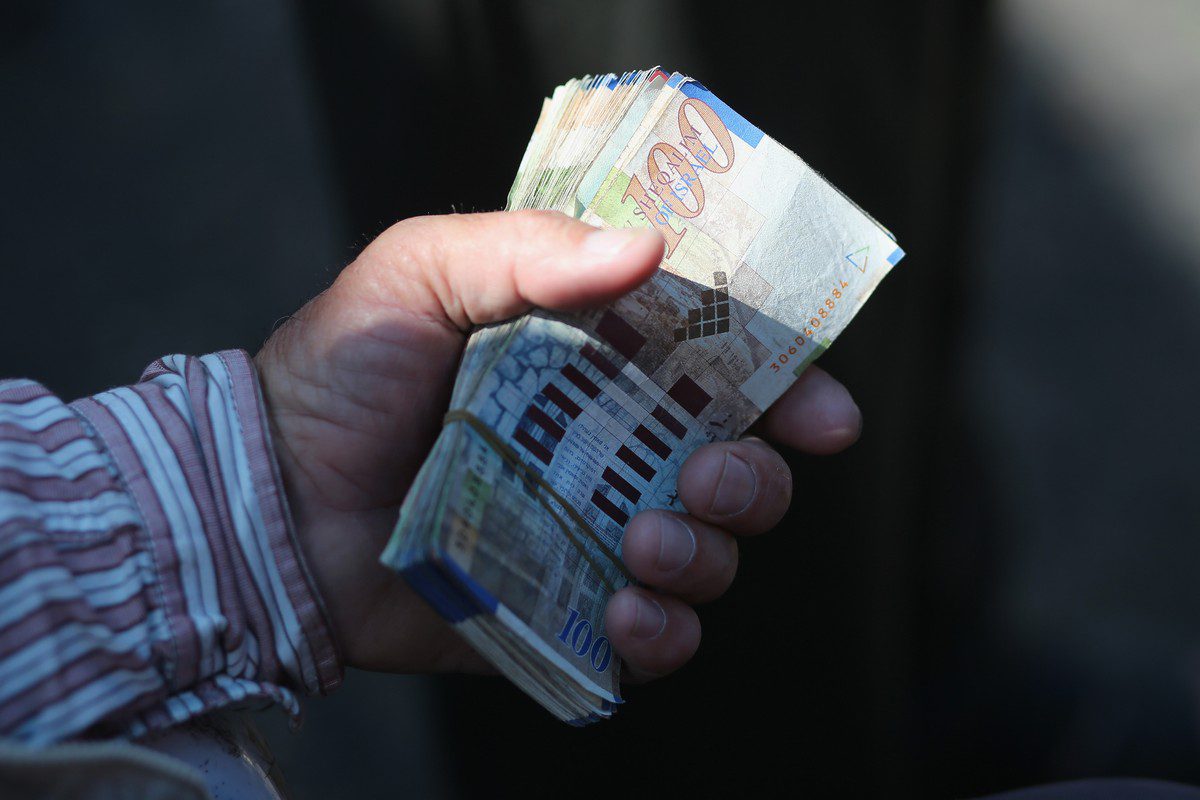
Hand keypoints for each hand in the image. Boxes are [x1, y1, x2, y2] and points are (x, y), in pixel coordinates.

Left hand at [255, 210, 860, 680]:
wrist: (266, 504)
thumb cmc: (340, 375)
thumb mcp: (421, 272)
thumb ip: (529, 248)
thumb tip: (653, 248)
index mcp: (596, 370)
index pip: (723, 378)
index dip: (789, 393)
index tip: (823, 414)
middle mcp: (608, 455)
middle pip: (742, 474)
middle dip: (755, 481)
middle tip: (708, 474)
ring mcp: (588, 537)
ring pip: (712, 559)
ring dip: (708, 556)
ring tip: (643, 542)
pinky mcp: (560, 611)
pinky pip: (653, 642)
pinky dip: (664, 635)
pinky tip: (625, 609)